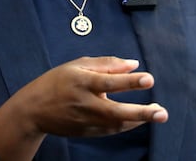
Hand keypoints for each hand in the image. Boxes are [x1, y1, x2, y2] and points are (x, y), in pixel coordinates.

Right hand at [12, 56, 166, 137]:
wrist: (34, 110)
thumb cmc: (57, 82)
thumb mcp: (77, 65)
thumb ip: (106, 63)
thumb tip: (133, 64)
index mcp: (81, 81)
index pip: (109, 82)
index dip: (129, 81)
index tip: (149, 79)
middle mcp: (84, 103)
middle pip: (116, 110)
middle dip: (141, 112)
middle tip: (161, 112)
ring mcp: (86, 120)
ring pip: (116, 124)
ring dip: (138, 120)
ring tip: (158, 114)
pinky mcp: (87, 132)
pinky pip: (111, 130)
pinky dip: (127, 125)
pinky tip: (139, 119)